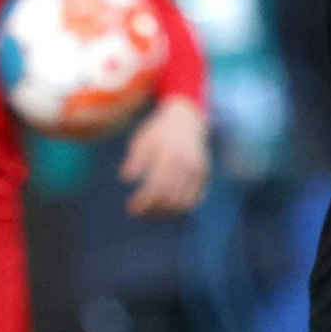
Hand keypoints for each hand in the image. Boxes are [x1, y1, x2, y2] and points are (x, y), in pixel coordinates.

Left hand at [121, 96, 210, 216]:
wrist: (187, 118)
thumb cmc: (159, 130)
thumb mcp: (143, 139)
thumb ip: (135, 158)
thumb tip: (126, 178)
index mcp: (168, 155)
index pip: (155, 187)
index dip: (143, 202)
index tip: (131, 209)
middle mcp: (185, 164)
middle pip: (169, 198)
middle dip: (153, 210)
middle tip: (139, 213)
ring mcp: (197, 171)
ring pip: (183, 202)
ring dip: (167, 212)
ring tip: (152, 213)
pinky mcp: (204, 175)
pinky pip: (196, 199)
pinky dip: (183, 208)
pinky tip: (169, 208)